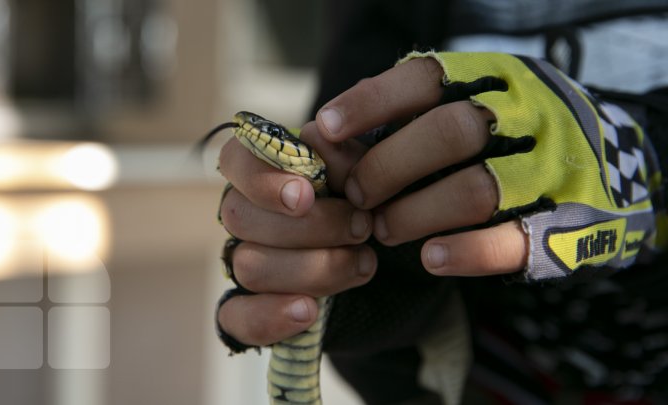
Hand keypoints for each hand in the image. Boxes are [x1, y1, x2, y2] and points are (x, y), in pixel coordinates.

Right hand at [216, 122, 376, 346]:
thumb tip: (322, 147)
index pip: (234, 161)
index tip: (307, 195)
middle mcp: (242, 213)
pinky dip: (270, 317)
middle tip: (362, 226)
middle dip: (313, 227)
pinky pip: (237, 318)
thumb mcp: (362, 166)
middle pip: (243, 219)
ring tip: (363, 262)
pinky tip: (307, 311)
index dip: (263, 181)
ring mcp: (243, 260)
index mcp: (260, 168)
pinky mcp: (249, 306)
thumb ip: (341, 153)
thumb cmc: (361, 195)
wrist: (375, 243)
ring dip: (314, 268)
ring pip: (250, 267)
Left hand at [316, 52, 659, 280]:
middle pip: (451, 132)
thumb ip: (405, 117)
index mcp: (495, 78)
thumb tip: (323, 139)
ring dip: (417, 213)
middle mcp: (528, 114)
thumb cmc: (505, 136)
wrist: (609, 164)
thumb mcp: (466, 104)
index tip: (325, 129)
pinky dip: (465, 252)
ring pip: (476, 189)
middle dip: (390, 166)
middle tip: (357, 194)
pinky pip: (512, 240)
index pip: (427, 78)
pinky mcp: (566, 222)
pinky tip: (430, 258)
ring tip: (384, 229)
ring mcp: (552, 168)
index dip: (371, 104)